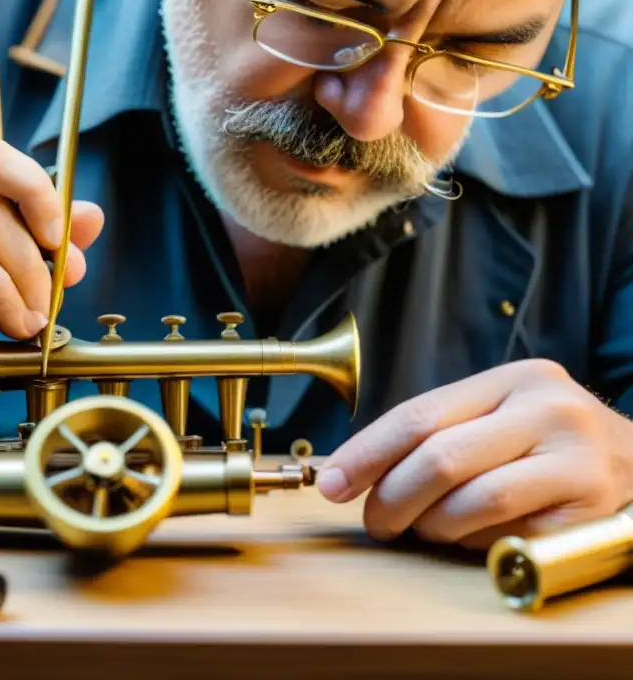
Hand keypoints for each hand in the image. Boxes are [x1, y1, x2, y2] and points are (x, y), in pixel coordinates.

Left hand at [316, 359, 632, 549]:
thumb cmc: (548, 443)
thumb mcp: (499, 417)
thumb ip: (438, 433)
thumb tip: (353, 472)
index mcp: (513, 379)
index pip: (418, 416)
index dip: (365, 454)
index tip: (330, 483)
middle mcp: (548, 410)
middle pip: (440, 459)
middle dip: (390, 497)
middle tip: (374, 521)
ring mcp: (576, 458)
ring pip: (472, 502)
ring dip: (432, 525)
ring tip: (427, 527)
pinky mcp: (590, 508)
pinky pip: (508, 535)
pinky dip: (474, 542)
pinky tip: (471, 537)